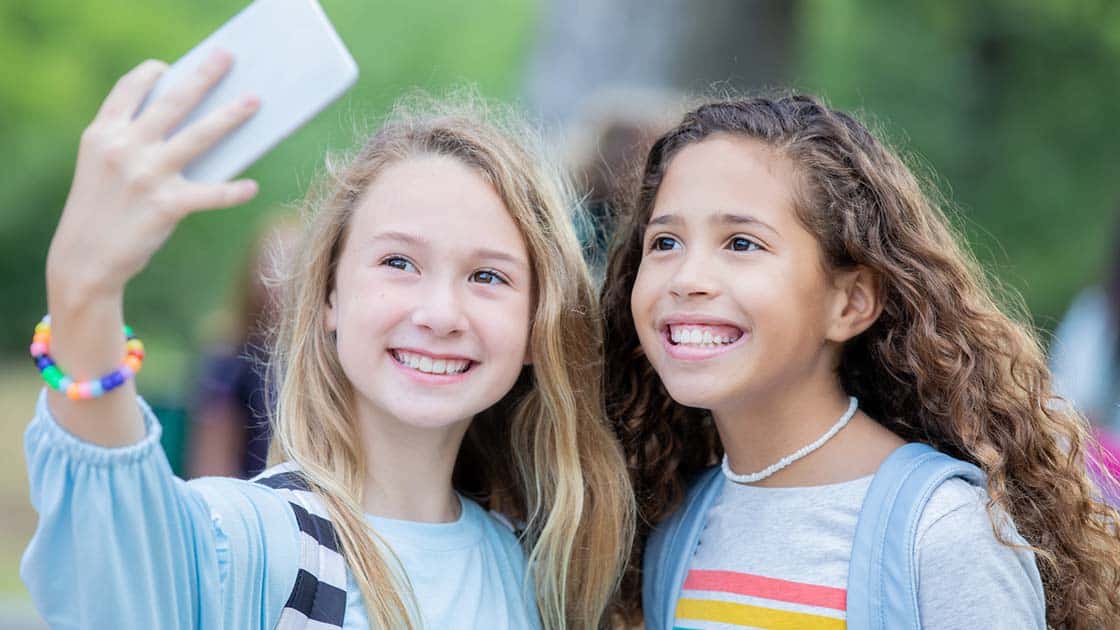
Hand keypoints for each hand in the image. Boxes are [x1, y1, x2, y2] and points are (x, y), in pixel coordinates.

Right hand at [47, 50, 259, 304]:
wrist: (85, 260)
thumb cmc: (103, 210)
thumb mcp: (103, 167)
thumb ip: (132, 142)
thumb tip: (192, 125)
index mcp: (102, 134)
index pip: (128, 89)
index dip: (152, 74)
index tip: (171, 66)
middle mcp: (123, 148)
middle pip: (174, 101)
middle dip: (204, 76)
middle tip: (227, 59)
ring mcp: (146, 174)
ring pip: (200, 136)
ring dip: (231, 116)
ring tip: (254, 101)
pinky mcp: (166, 205)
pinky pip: (211, 193)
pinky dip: (234, 191)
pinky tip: (251, 187)